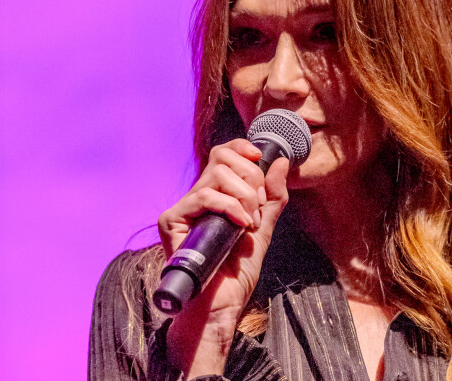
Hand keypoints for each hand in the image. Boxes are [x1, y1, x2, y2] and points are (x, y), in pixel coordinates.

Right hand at [157, 138, 289, 376]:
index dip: (240, 147)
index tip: (258, 154)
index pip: (222, 153)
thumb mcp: (263, 227)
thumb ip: (272, 196)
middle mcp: (198, 196)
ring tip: (249, 224)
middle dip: (251, 178)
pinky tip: (240, 226)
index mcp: (217, 194)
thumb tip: (279, 161)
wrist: (223, 303)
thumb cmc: (238, 270)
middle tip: (258, 208)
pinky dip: (230, 207)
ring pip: (217, 175)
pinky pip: (204, 195)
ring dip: (244, 197)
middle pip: (222, 158)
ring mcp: (184, 207)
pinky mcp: (171, 220)